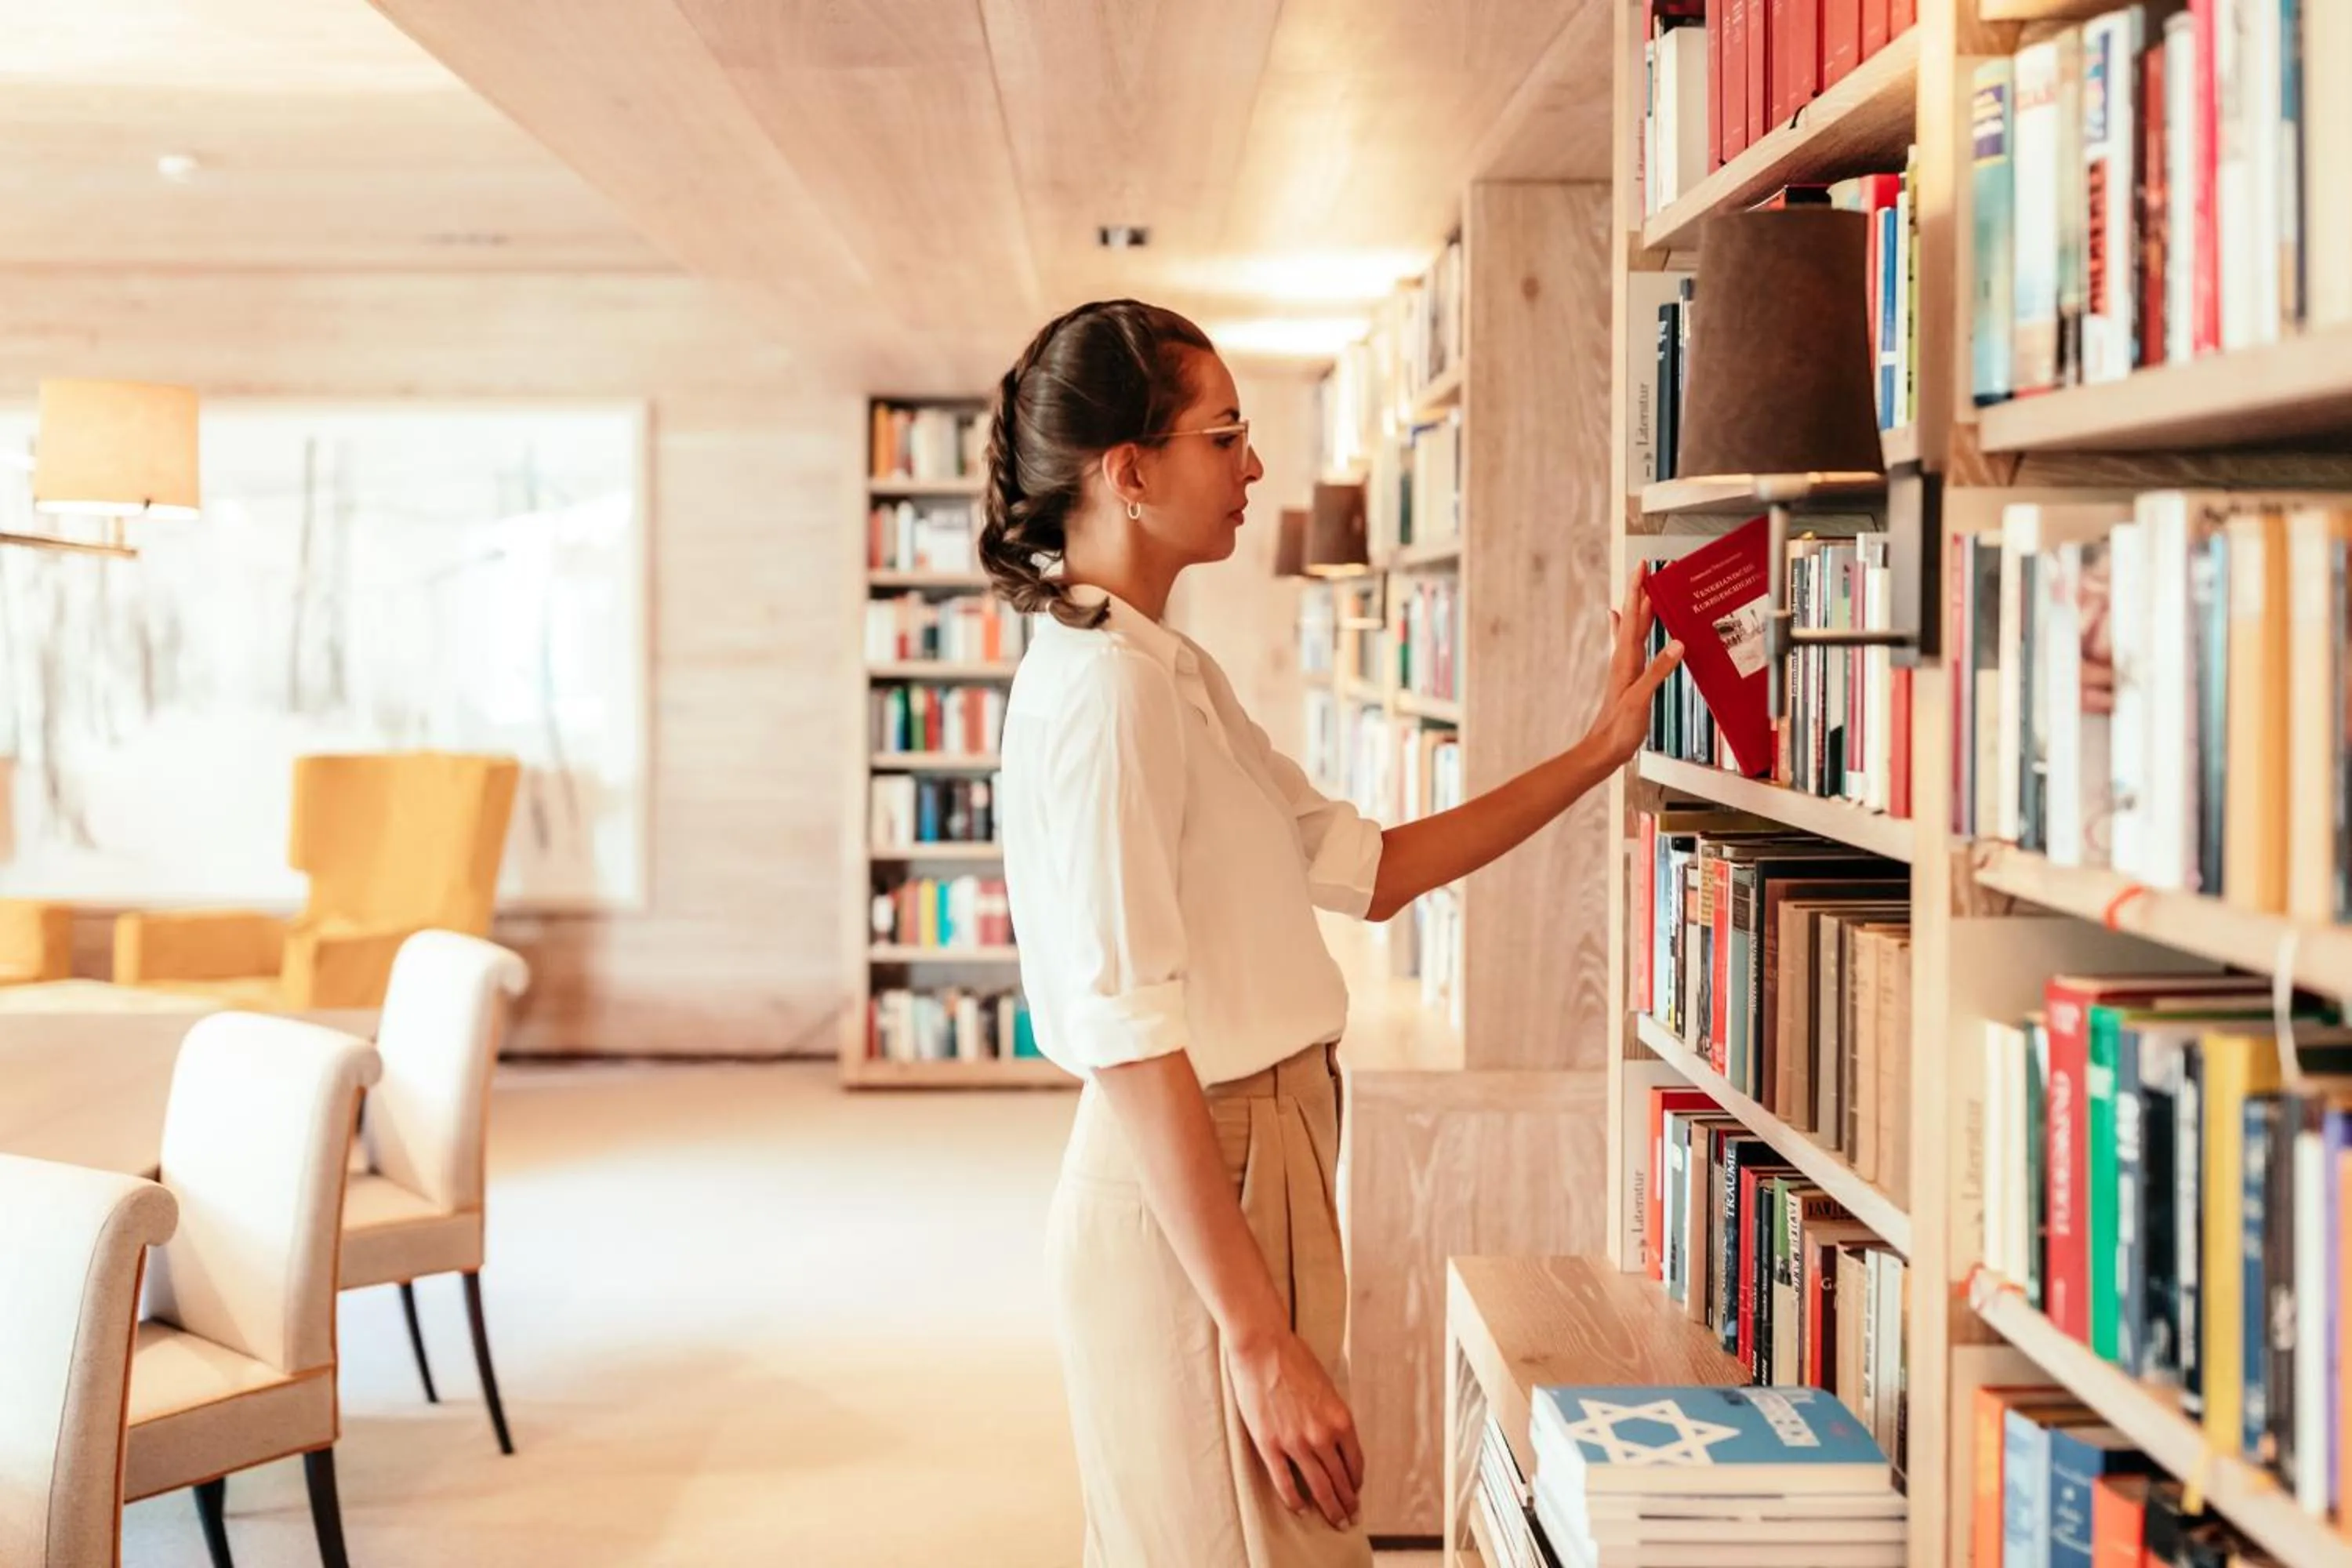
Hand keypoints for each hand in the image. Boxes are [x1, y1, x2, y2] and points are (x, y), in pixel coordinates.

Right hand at [1227, 1327, 1363, 1529]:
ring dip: (1329, 1508)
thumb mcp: (1327, 1389)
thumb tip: (1336, 1440)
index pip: (1355, 1463)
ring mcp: (1296, 1443)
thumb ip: (1332, 1417)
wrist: (1263, 1348)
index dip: (1356, 1482)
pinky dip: (1294, 1500)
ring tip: (1334, 1521)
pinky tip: (1299, 1509)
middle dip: (1347, 1503)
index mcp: (1341, 1420)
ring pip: (1318, 1487)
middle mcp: (1323, 1436)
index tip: (1356, 1492)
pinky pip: (1285, 1482)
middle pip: (1339, 1481)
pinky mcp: (1270, 1445)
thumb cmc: (1295, 1360)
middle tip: (1350, 1517)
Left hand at [1582, 562, 1682, 769]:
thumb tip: (1677, 644)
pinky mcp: (1630, 678)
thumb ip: (1658, 671)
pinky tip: (1623, 623)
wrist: (1605, 749)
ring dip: (1640, 609)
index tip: (1642, 568)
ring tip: (1646, 591)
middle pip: (1632, 618)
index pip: (1632, 617)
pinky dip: (1633, 630)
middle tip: (1647, 571)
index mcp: (1626, 659)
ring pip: (1634, 630)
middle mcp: (1624, 659)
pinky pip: (1633, 645)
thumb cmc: (1619, 727)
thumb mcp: (1640, 698)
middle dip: (1640, 593)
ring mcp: (1626, 668)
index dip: (1637, 591)